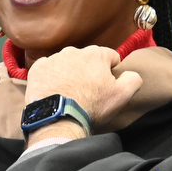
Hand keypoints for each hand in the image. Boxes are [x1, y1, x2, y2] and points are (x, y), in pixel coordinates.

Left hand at [23, 47, 141, 135]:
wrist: (58, 119)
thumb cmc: (92, 106)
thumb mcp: (122, 95)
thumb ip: (133, 79)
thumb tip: (131, 73)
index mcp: (96, 54)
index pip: (111, 56)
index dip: (112, 71)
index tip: (107, 85)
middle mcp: (73, 51)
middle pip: (87, 59)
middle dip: (89, 71)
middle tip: (88, 91)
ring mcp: (53, 59)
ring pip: (67, 63)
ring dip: (70, 73)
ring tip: (70, 93)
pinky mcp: (38, 69)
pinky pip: (48, 69)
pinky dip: (52, 77)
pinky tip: (55, 91)